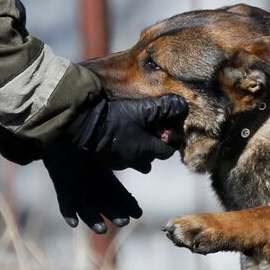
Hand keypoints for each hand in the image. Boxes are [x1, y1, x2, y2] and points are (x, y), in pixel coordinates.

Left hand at [43, 147, 142, 233]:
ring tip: (102, 230)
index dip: (128, 205)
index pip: (120, 196)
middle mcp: (93, 188)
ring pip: (86, 210)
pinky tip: (74, 223)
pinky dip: (69, 213)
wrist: (62, 132)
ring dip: (93, 221)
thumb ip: (122, 156)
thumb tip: (145, 161)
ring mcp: (77, 190)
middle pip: (105, 206)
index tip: (138, 214)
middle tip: (124, 222)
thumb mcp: (105, 148)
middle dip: (114, 215)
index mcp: (106, 179)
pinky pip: (65, 203)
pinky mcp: (62, 187)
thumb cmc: (85, 140)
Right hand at [68, 94, 187, 171]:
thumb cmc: (117, 118)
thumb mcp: (144, 109)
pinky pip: (123, 160)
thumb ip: (165, 107)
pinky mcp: (109, 162)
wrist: (87, 126)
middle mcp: (137, 160)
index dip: (170, 139)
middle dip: (155, 145)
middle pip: (154, 157)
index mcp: (148, 150)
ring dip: (140, 151)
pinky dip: (125, 151)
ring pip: (139, 161)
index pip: (169, 150)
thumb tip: (182, 106)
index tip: (166, 128)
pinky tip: (120, 138)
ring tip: (135, 135)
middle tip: (151, 130)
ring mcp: (122, 163)